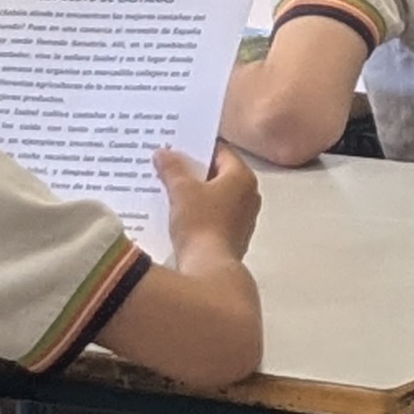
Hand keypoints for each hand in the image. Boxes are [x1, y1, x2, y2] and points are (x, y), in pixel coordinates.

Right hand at [155, 141, 262, 264]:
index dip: (197, 147)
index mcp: (243, 177)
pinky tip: (178, 212)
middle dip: (194, 170)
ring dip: (196, 191)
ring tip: (169, 186)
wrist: (207, 268)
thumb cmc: (200, 223)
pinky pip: (216, 215)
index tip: (176, 145)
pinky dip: (200, 210)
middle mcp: (250, 195)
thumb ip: (173, 168)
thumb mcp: (182, 191)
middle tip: (169, 164)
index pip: (221, 151)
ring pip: (217, 195)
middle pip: (219, 173)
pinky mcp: (234, 236)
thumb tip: (163, 153)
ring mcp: (244, 217)